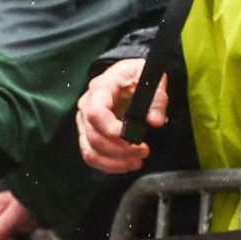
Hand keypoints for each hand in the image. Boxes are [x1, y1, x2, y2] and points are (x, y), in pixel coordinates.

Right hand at [76, 58, 162, 174]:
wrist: (128, 74)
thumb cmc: (139, 75)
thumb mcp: (153, 80)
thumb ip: (156, 100)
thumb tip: (155, 121)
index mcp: (100, 88)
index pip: (95, 113)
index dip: (112, 130)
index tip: (135, 139)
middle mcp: (86, 105)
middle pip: (93, 136)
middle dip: (119, 149)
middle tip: (144, 151)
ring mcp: (84, 121)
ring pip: (89, 149)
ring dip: (112, 161)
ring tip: (136, 162)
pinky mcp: (88, 133)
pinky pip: (90, 154)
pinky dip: (106, 165)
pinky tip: (125, 165)